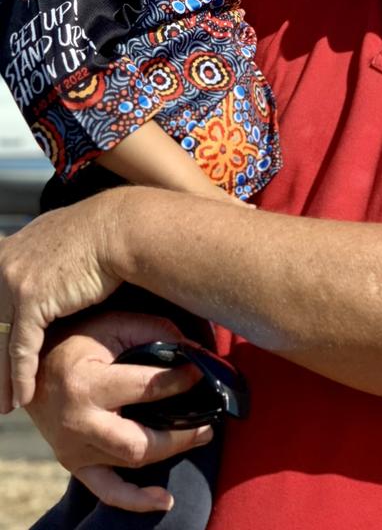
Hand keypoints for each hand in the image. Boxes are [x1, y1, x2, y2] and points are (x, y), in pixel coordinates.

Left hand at [0, 191, 124, 410]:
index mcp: (7, 251)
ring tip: (5, 404)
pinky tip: (24, 396)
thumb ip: (42, 256)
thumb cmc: (101, 232)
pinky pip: (22, 347)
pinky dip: (22, 376)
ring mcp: (13, 281)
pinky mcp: (31, 298)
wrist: (119, 227)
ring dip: (2, 379)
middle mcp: (3, 265)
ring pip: (1, 342)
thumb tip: (48, 267)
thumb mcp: (58, 239)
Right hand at [27, 312, 214, 512]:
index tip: (201, 370)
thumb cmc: (78, 341)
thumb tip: (195, 349)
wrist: (30, 370)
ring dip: (170, 452)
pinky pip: (107, 491)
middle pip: (139, 442)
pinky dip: (136, 500)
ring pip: (130, 462)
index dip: (180, 380)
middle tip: (209, 422)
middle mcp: (79, 423)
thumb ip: (155, 332)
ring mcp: (75, 450)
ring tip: (200, 436)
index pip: (144, 389)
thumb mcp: (114, 325)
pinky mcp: (75, 464)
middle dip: (181, 435)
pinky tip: (163, 500)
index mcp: (87, 385)